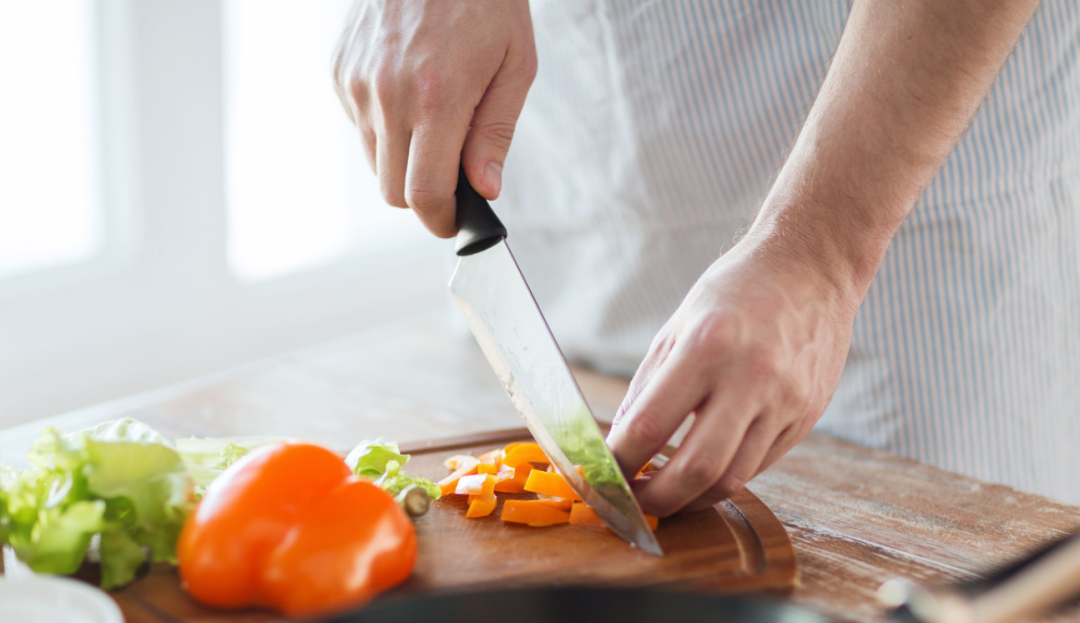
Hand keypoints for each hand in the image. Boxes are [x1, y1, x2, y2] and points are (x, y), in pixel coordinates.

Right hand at [332, 0, 536, 236]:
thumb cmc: (486, 0)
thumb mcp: (515, 64)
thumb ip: (495, 134)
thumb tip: (484, 190)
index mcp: (438, 97)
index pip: (424, 194)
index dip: (440, 220)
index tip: (453, 222)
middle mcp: (388, 94)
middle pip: (393, 191)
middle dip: (423, 196)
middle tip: (452, 175)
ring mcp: (357, 82)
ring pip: (374, 161)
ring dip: (403, 159)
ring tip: (434, 118)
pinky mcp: (339, 69)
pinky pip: (359, 124)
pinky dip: (384, 125)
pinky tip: (409, 89)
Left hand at [606, 236, 858, 516]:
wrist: (812, 267)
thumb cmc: (737, 290)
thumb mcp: (678, 325)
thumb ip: (647, 386)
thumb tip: (621, 442)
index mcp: (707, 346)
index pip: (650, 425)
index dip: (620, 462)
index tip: (602, 476)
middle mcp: (750, 377)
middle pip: (697, 469)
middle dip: (656, 499)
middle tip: (633, 504)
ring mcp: (785, 401)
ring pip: (733, 479)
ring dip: (691, 498)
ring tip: (665, 494)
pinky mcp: (806, 416)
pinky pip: (759, 465)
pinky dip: (725, 477)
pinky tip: (704, 471)